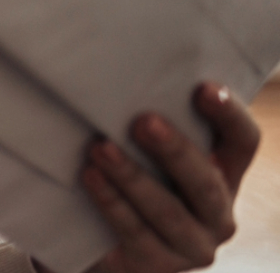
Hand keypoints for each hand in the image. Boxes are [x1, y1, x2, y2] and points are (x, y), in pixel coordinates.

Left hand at [79, 82, 260, 272]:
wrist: (101, 246)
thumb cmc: (129, 183)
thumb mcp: (148, 155)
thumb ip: (153, 127)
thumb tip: (124, 78)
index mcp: (224, 175)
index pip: (243, 142)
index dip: (229, 115)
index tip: (204, 88)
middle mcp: (218, 214)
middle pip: (205, 181)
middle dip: (174, 150)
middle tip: (142, 121)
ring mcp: (192, 245)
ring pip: (168, 210)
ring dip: (132, 177)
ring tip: (100, 148)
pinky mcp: (157, 265)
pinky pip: (135, 232)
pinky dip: (111, 202)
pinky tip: (90, 177)